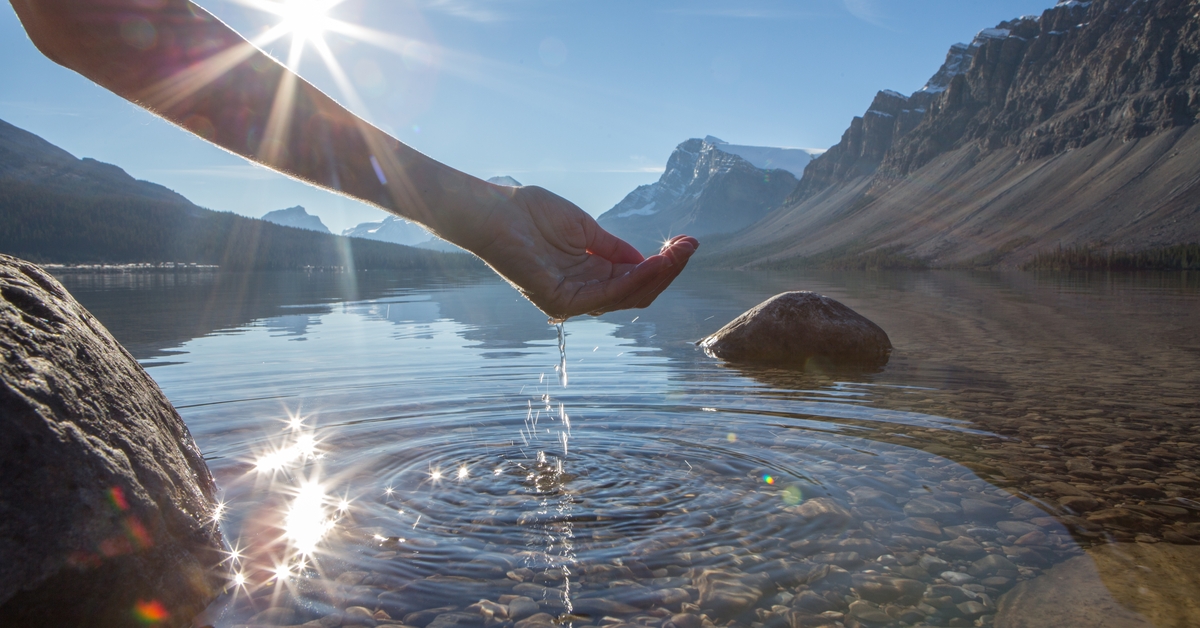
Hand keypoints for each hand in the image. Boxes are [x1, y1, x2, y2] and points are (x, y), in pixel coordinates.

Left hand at [469, 185, 697, 320]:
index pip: (634, 279)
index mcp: (588, 276)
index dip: (662, 265)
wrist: (495, 211)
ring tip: (677, 254)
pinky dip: (634, 280)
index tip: (686, 243)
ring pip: (627, 296)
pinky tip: (653, 263)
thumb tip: (647, 260)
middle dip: (667, 271)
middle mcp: (583, 293)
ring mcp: (572, 300)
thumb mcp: (585, 229)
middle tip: (689, 247)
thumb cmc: (531, 215)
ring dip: (657, 275)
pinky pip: (607, 294)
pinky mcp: (561, 301)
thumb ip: (614, 248)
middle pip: (636, 292)